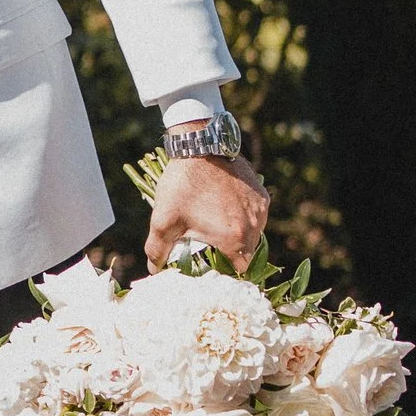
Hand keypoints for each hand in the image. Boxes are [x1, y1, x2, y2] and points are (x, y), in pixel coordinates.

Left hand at [145, 151, 269, 273]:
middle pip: (246, 253)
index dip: (225, 270)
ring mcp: (260, 208)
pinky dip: (243, 216)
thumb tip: (154, 270)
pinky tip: (224, 208)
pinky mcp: (261, 193)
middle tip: (209, 243)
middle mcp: (254, 225)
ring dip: (238, 233)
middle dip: (230, 252)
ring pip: (253, 233)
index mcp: (234, 238)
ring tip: (215, 224)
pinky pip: (256, 214)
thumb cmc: (182, 185)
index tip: (210, 263)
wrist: (200, 146)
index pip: (239, 269)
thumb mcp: (163, 220)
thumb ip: (157, 250)